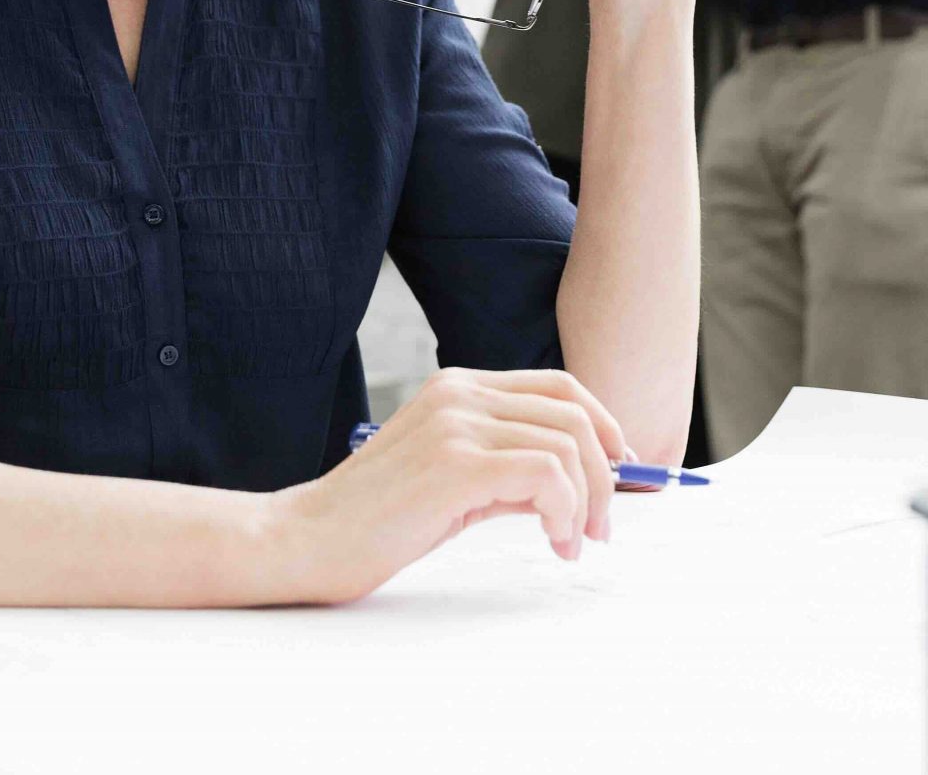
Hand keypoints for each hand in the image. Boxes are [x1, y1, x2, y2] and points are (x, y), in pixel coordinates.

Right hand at [266, 368, 629, 604]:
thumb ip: (512, 470)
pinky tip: (553, 540)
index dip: (603, 426)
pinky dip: (565, 511)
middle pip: (573, 413)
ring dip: (586, 501)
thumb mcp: (456, 480)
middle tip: (599, 526)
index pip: (558, 386)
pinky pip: (546, 475)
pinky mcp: (456, 463)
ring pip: (567, 446)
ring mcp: (457, 424)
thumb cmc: (378, 518)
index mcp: (459, 386)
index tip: (617, 471)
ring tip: (570, 541)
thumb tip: (580, 483)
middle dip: (606, 474)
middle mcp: (460, 393)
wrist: (310, 538)